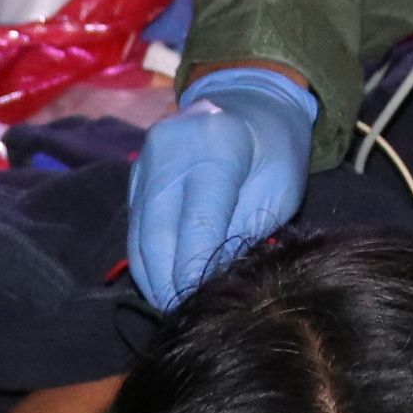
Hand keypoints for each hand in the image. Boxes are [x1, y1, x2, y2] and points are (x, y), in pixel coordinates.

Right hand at [126, 65, 315, 308]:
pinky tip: (162, 279)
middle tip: (182, 312)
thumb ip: (244, 231)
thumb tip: (211, 281)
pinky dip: (145, 255)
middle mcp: (171, 147)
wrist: (248, 100)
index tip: (203, 302)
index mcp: (217, 145)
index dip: (197, 270)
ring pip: (139, 232)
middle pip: (158, 231)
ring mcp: (146, 157)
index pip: (198, 223)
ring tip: (171, 303)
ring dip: (152, 274)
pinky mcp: (135, 172)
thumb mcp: (278, 189)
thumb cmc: (274, 149)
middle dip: (168, 281)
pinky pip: (135, 223)